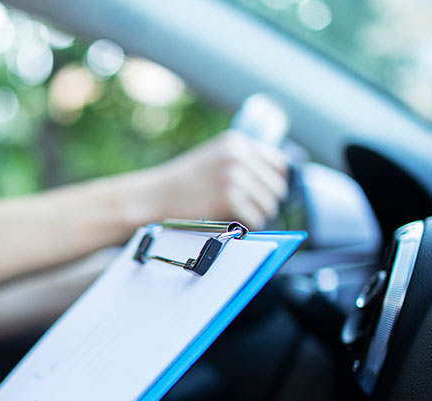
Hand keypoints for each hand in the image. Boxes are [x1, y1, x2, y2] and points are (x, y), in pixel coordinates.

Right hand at [135, 130, 288, 228]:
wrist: (152, 197)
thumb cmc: (182, 184)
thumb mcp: (213, 159)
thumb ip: (242, 162)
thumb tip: (278, 179)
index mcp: (237, 142)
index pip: (279, 164)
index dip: (274, 183)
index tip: (264, 195)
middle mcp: (239, 156)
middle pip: (277, 187)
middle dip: (266, 203)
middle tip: (248, 212)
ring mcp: (235, 177)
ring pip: (269, 206)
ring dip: (258, 217)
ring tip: (236, 218)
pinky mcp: (230, 199)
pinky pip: (256, 220)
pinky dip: (246, 227)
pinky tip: (230, 224)